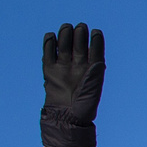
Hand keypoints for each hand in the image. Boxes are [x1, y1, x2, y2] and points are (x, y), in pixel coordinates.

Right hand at [39, 22, 105, 146]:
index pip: (95, 49)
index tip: (96, 32)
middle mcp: (78, 65)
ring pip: (64, 45)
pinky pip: (48, 53)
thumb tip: (98, 59)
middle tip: (79, 27)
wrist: (65, 119)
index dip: (96, 40)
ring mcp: (63, 66)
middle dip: (79, 34)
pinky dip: (48, 43)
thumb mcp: (93, 90)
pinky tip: (51, 36)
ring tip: (66, 28)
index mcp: (92, 69)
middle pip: (78, 44)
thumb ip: (95, 73)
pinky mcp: (49, 70)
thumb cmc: (83, 107)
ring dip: (65, 35)